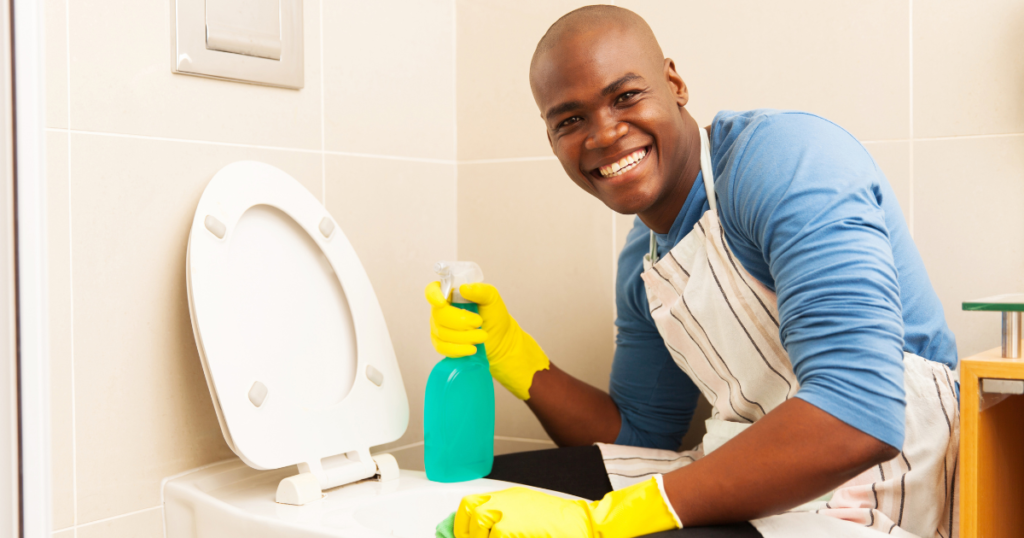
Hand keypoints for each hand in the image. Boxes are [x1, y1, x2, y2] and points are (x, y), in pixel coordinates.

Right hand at [425, 281, 549, 399]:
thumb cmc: (494, 315)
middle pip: (439, 315)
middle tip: (479, 323)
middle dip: (461, 321)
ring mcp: (439, 328)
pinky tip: (472, 349)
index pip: (432, 290)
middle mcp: (440, 310)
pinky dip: (459, 349)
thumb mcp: (492, 299)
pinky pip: (443, 348)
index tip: (442, 302)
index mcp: (450, 294)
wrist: (500, 339)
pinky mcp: (441, 344)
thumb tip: (464, 288)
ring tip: (482, 336)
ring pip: (442, 333)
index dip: (433, 295)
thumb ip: (480, 290)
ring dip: (465, 337)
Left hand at [454, 477, 679, 537]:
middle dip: (464, 530)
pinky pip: (493, 537)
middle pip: (469, 512)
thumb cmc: (563, 522)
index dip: (461, 520)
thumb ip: (506, 518)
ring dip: (477, 537)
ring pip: (478, 527)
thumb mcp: (530, 512)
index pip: (472, 503)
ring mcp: (510, 514)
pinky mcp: (515, 529)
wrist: (587, 523)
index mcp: (509, 497)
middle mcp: (507, 501)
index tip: (457, 532)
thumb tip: (485, 530)